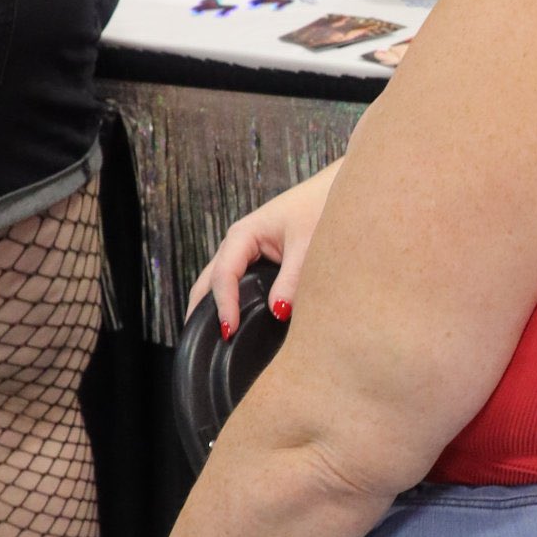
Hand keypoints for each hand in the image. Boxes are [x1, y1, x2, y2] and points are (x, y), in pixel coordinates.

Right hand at [186, 162, 342, 334]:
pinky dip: (228, 300)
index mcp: (244, 235)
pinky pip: (235, 282)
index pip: (222, 275)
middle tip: (200, 345)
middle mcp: (238, 243)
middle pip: (207, 281)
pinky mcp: (257, 258)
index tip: (229, 331)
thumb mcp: (306, 246)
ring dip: (211, 307)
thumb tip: (278, 312)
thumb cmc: (320, 208)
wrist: (337, 191)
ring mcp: (245, 251)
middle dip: (200, 311)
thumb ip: (292, 279)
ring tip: (210, 340)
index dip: (223, 305)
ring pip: (218, 282)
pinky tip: (234, 321)